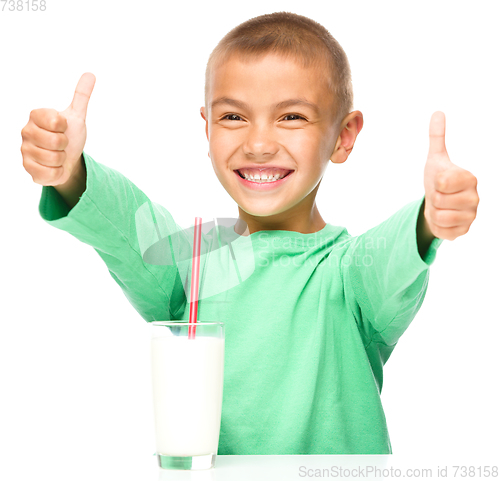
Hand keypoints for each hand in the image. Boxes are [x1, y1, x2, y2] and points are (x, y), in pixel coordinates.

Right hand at [21, 72, 95, 185]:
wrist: (68, 160)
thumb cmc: (70, 136)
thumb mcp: (77, 116)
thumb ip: (81, 96)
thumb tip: (90, 74)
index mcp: (36, 116)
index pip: (55, 121)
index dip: (65, 127)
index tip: (63, 127)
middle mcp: (26, 132)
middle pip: (56, 142)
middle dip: (65, 146)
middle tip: (62, 144)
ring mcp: (25, 151)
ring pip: (54, 159)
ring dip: (62, 160)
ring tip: (58, 155)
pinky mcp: (28, 169)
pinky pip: (49, 173)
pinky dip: (57, 172)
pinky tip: (54, 167)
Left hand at [423, 111, 478, 239]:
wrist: (438, 203)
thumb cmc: (438, 180)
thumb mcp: (435, 159)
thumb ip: (436, 137)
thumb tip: (438, 112)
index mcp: (469, 178)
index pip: (441, 182)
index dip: (434, 182)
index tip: (439, 181)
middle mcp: (475, 198)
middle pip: (437, 200)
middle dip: (432, 198)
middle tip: (438, 195)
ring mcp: (471, 216)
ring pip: (439, 216)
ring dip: (433, 212)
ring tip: (440, 206)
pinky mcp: (463, 232)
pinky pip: (441, 231)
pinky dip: (436, 226)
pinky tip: (442, 218)